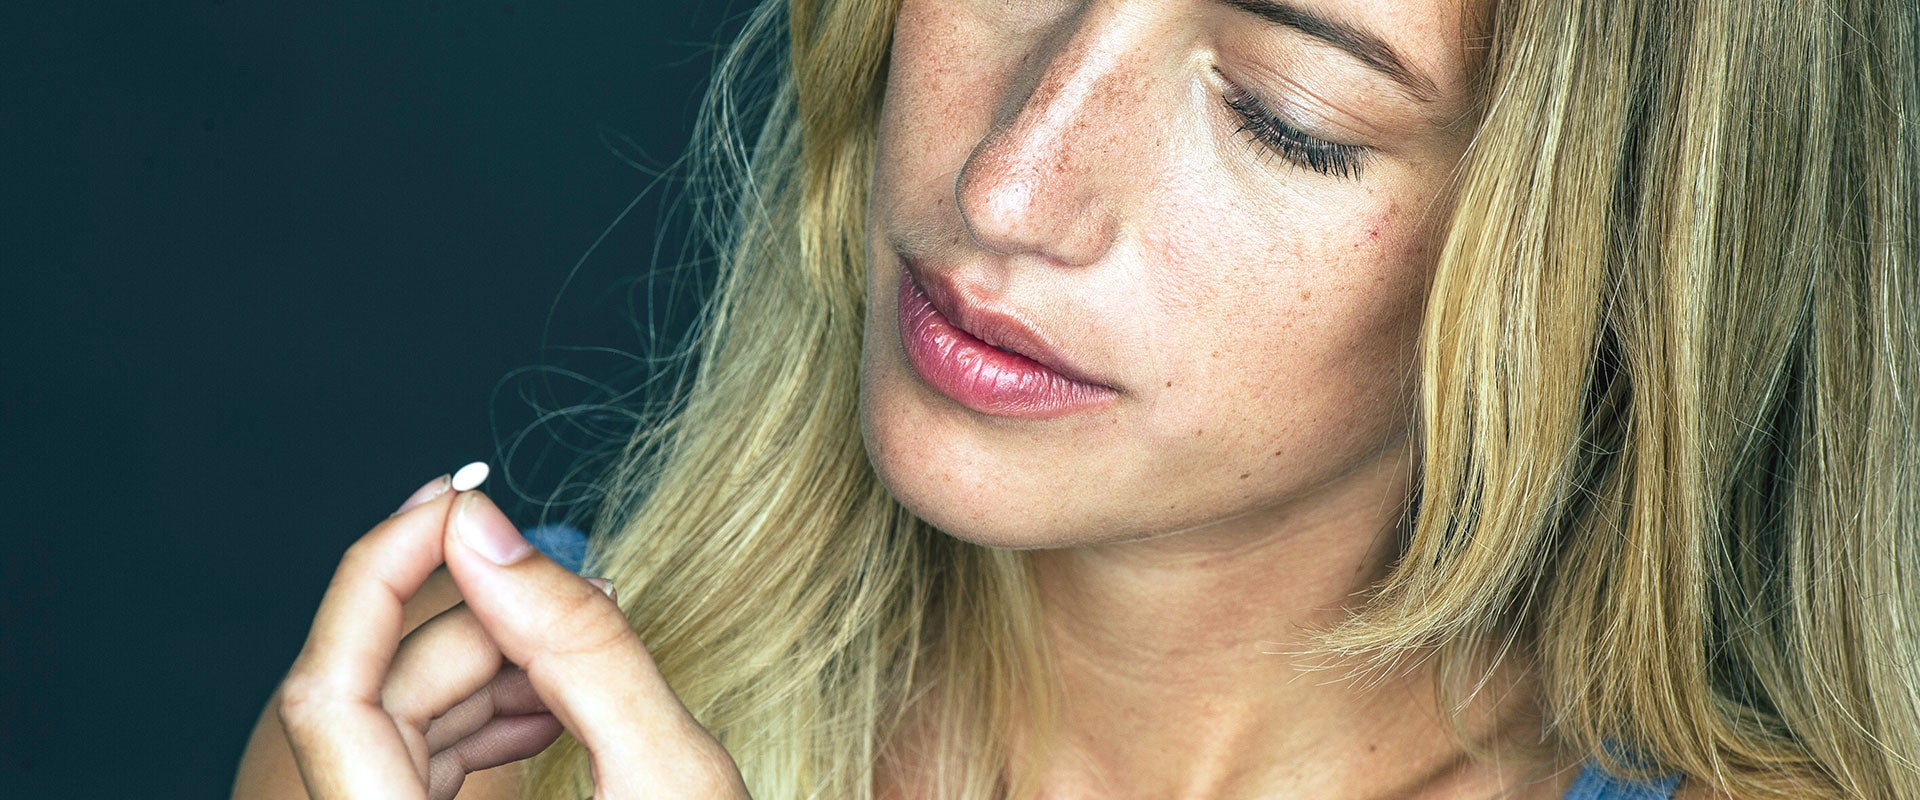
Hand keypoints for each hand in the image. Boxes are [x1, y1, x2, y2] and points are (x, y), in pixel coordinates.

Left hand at [276, 474, 749, 799]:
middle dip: (471, 623)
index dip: (380, 573)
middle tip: (569, 584)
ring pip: (399, 728)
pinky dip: (486, 716)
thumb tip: (488, 529)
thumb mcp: (669, 775)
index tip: (457, 499)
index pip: (329, 693)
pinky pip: (420, 765)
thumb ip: (582, 645)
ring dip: (486, 669)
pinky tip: (555, 705)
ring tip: (580, 659)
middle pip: (373, 701)